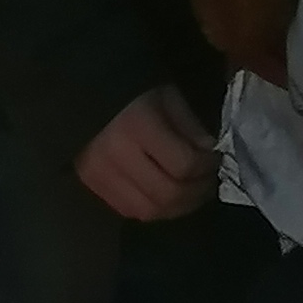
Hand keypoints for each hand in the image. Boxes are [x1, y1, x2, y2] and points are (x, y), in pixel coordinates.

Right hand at [73, 84, 216, 222]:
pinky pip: (128, 210)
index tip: (215, 159)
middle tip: (207, 180)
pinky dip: (152, 208)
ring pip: (148, 210)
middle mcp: (116, 155)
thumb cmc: (135, 91)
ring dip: (176, 206)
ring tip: (190, 191)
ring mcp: (99, 174)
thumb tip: (209, 157)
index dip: (207, 167)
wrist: (87, 94)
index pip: (183, 164)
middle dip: (196, 192)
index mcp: (137, 126)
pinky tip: (165, 195)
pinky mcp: (90, 185)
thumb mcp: (170, 98)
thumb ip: (192, 129)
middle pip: (167, 194)